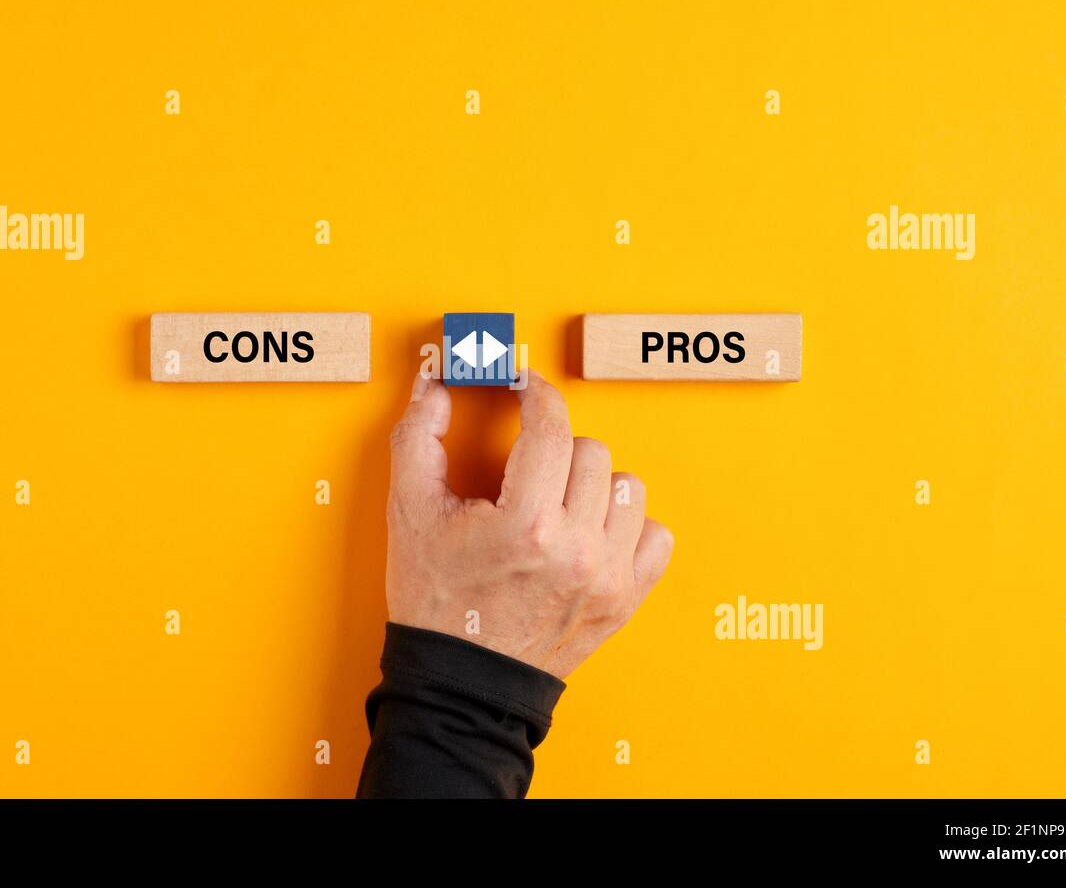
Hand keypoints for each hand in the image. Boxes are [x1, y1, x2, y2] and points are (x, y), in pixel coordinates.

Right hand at [385, 368, 673, 678]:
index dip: (537, 393)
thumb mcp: (410, 513)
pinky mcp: (626, 600)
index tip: (526, 388)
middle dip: (555, 448)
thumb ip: (418, 437)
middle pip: (591, 451)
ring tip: (558, 502)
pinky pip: (655, 534)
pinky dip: (627, 525)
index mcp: (526, 526)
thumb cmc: (436, 602)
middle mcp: (577, 552)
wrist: (462, 683)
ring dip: (593, 484)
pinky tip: (590, 531)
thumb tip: (434, 383)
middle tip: (526, 470)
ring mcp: (608, 578)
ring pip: (628, 486)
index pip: (552, 428)